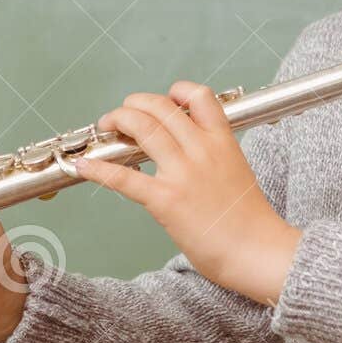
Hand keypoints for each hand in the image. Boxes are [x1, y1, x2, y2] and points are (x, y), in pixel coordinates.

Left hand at [73, 81, 301, 305]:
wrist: (257, 252)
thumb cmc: (250, 222)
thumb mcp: (238, 173)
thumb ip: (214, 156)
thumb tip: (189, 153)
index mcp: (222, 142)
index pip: (199, 96)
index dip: (176, 91)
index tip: (163, 99)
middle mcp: (202, 150)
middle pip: (160, 107)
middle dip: (133, 105)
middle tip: (121, 115)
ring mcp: (183, 173)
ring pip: (142, 127)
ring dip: (116, 120)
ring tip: (105, 126)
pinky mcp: (166, 200)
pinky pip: (123, 177)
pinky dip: (97, 169)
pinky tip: (84, 166)